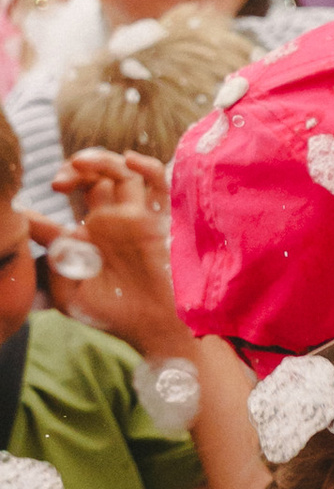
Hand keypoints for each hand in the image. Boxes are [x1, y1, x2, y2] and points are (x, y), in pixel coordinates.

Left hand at [36, 149, 186, 352]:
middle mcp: (108, 220)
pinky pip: (158, 183)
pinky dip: (148, 166)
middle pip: (91, 177)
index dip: (38, 204)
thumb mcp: (69, 296)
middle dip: (72, 170)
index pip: (58, 211)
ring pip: (120, 172)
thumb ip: (54, 267)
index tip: (18, 212)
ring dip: (99, 159)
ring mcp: (134, 217)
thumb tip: (48, 233)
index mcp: (86, 234)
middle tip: (57, 183)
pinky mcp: (159, 220)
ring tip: (79, 164)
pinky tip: (132, 161)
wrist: (155, 329)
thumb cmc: (112, 315)